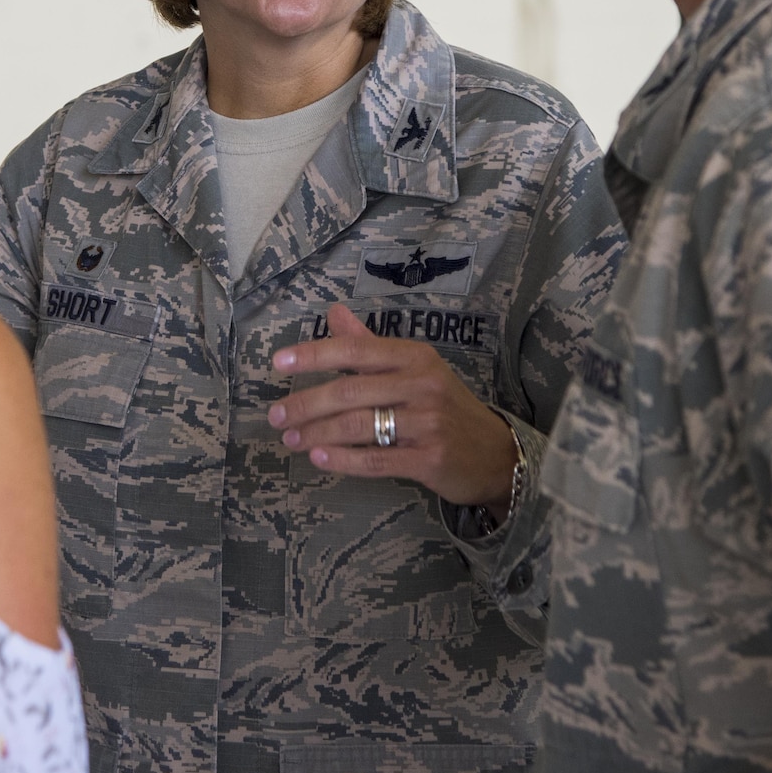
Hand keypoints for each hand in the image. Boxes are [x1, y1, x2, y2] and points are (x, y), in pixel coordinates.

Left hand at [269, 304, 517, 509]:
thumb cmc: (445, 407)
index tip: (278, 363)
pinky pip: (376, 459)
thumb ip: (369, 345)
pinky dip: (343, 460)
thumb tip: (333, 312)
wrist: (495, 453)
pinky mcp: (430, 459)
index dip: (314, 355)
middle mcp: (423, 384)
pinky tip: (319, 458)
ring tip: (291, 440)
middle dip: (306, 404)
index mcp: (415, 357)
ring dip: (317, 433)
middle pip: (351, 392)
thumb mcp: (414, 369)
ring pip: (359, 426)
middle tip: (276, 415)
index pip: (356, 351)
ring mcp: (428, 423)